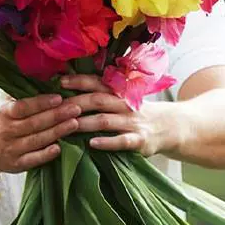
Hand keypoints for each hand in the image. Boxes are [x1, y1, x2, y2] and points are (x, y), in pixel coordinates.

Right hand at [0, 93, 80, 174]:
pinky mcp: (17, 164)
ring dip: (57, 132)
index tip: (58, 97)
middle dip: (56, 115)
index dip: (41, 103)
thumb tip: (44, 81)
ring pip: (37, 140)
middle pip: (34, 123)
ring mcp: (12, 149)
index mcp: (4, 113)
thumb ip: (20, 97)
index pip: (23, 107)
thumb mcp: (3, 106)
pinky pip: (33, 159)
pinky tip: (60, 147)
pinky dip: (46, 154)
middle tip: (75, 108)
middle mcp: (7, 131)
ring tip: (74, 123)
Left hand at [60, 74, 174, 155]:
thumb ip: (102, 93)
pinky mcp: (140, 140)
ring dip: (85, 122)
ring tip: (67, 125)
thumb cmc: (136, 111)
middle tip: (56, 107)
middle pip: (97, 100)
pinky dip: (107, 142)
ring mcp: (132, 122)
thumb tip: (69, 89)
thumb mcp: (122, 98)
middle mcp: (124, 104)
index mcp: (118, 92)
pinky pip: (122, 141)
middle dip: (76, 102)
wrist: (168, 126)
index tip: (60, 81)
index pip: (96, 83)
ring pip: (105, 120)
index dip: (79, 81)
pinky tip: (92, 143)